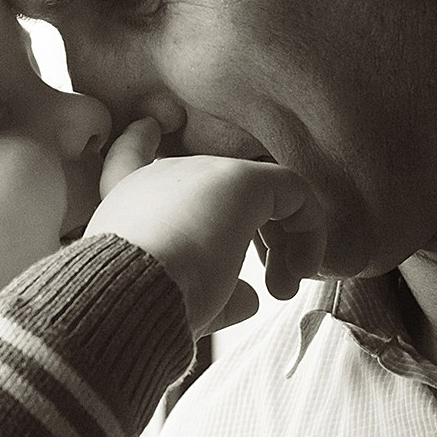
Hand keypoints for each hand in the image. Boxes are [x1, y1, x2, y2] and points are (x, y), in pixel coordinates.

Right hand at [88, 119, 326, 333]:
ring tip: (286, 287)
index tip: (149, 128)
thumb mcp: (174, 301)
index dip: (139, 141)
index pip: (129, 157)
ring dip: (282, 241)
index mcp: (127, 205)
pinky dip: (309, 229)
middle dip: (251, 238)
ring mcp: (200, 173)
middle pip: (215, 189)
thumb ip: (212, 293)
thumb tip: (248, 296)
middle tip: (273, 287)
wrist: (130, 295)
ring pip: (259, 191)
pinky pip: (293, 191)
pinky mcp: (240, 180)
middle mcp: (159, 179)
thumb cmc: (140, 307)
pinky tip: (303, 268)